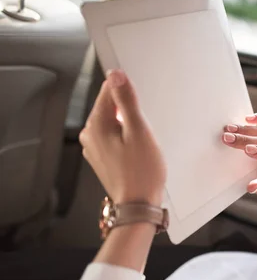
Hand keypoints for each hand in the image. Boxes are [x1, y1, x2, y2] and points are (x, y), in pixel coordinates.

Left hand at [79, 70, 165, 205]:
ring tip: (141, 145)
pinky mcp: (102, 158)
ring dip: (129, 127)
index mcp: (96, 124)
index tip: (139, 107)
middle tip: (144, 132)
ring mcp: (94, 147)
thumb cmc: (142, 172)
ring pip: (113, 123)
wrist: (138, 204)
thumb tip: (116, 76)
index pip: (108, 91)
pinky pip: (114, 138)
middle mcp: (90, 134)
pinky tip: (137, 153)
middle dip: (129, 113)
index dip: (127, 93)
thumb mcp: (140, 131)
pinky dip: (126, 140)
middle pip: (110, 107)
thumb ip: (126, 101)